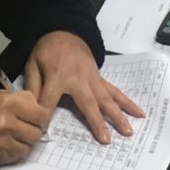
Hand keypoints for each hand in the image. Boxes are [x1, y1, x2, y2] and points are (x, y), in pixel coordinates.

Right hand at [0, 89, 51, 166]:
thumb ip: (20, 99)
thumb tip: (37, 106)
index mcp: (9, 103)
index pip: (41, 115)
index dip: (42, 118)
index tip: (39, 119)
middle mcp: (8, 123)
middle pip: (37, 134)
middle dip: (35, 132)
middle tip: (28, 129)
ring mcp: (2, 142)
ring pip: (28, 148)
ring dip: (25, 144)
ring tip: (16, 137)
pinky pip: (16, 157)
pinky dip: (15, 152)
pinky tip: (7, 145)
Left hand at [23, 31, 144, 142]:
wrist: (64, 30)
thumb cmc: (46, 50)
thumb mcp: (32, 64)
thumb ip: (33, 86)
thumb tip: (31, 108)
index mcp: (57, 76)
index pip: (49, 100)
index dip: (45, 115)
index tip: (43, 131)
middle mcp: (78, 79)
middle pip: (88, 103)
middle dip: (97, 121)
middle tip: (106, 139)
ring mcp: (91, 79)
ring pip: (107, 98)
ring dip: (118, 115)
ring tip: (128, 131)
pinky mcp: (99, 78)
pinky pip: (114, 91)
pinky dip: (127, 102)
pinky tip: (139, 112)